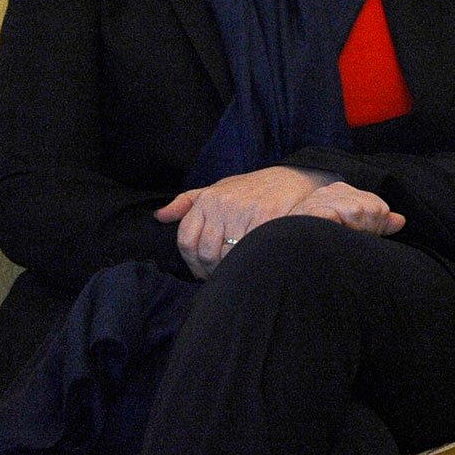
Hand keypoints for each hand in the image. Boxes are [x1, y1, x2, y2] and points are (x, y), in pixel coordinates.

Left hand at [154, 165, 337, 279]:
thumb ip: (187, 202)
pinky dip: (247, 261)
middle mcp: (223, 204)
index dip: (191, 262)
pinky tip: (252, 263)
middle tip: (221, 276)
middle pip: (206, 252)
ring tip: (236, 271)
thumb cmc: (253, 188)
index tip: (201, 271)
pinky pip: (248, 250)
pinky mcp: (266, 218)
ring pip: (226, 255)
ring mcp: (244, 211)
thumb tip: (159, 217)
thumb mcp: (218, 188)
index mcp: (207, 200)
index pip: (186, 240)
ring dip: (229, 269)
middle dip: (211, 270)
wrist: (294, 178)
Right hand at [291, 182, 404, 236]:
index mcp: (342, 194)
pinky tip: (329, 235)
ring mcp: (317, 200)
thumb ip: (376, 224)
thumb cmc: (323, 247)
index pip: (378, 208)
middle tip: (346, 240)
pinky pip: (335, 215)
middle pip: (371, 208)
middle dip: (366, 230)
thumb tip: (400, 220)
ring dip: (352, 232)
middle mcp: (330, 192)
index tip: (358, 238)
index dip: (375, 228)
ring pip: (358, 211)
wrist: (288, 259)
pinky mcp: (307, 211)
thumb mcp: (354, 233)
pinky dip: (337, 228)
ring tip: (336, 240)